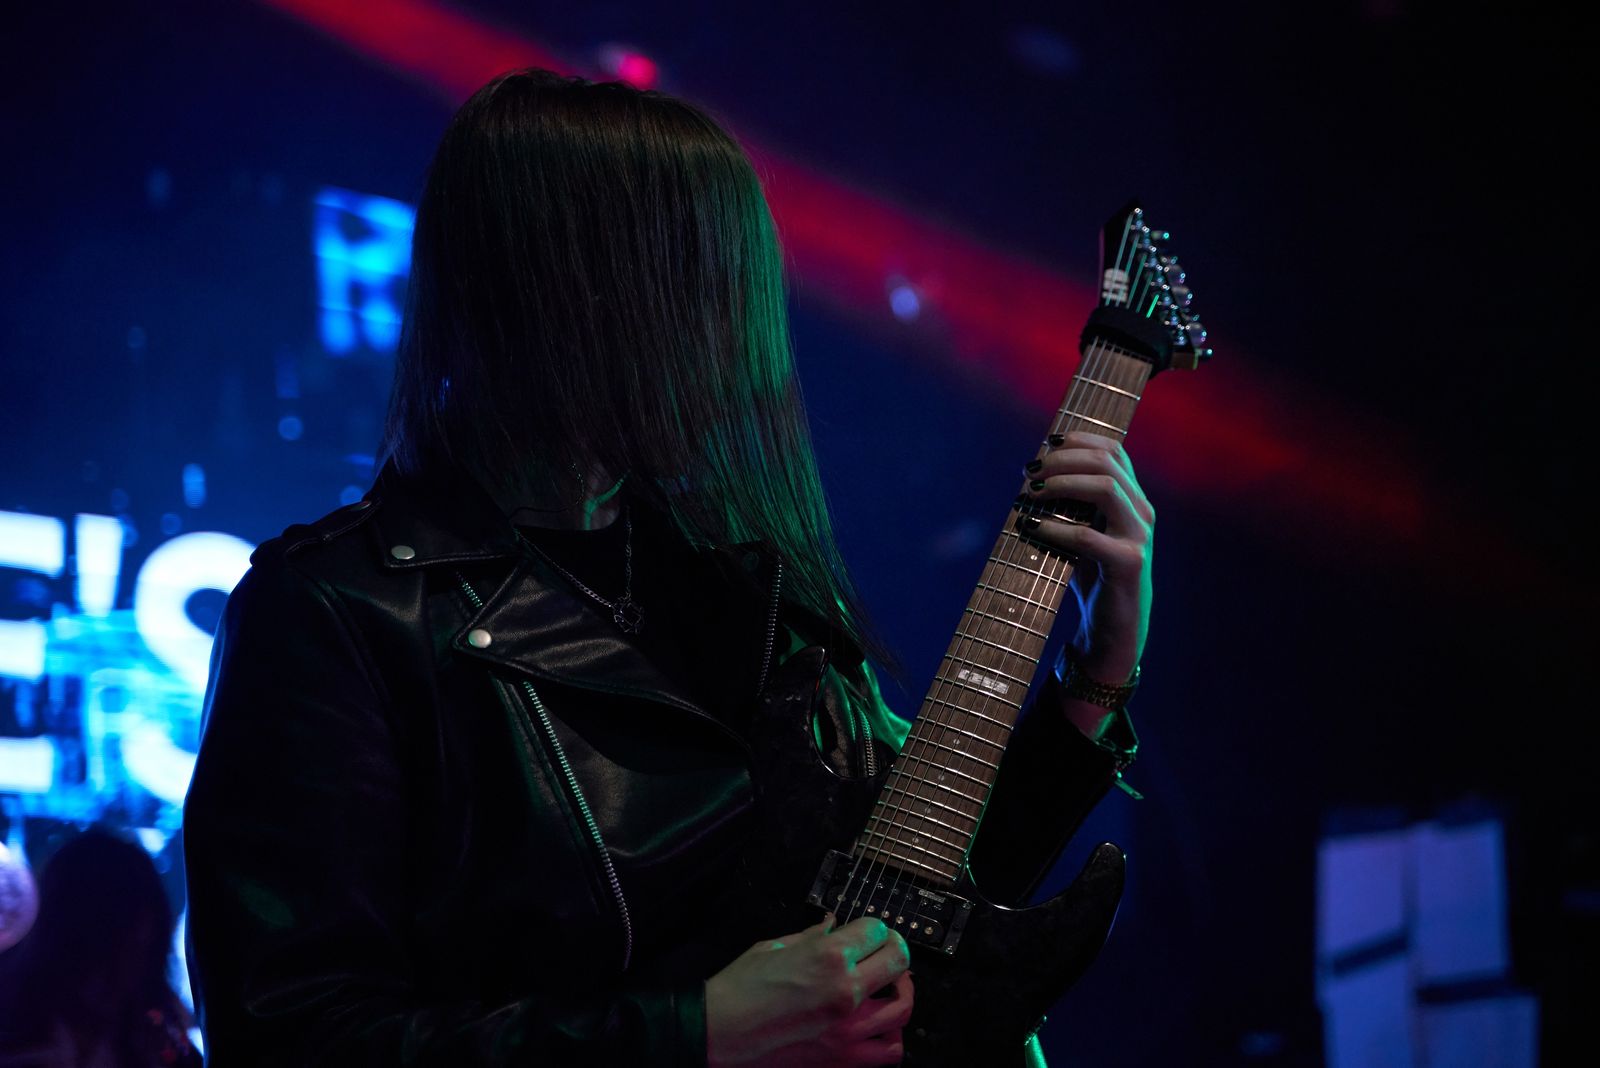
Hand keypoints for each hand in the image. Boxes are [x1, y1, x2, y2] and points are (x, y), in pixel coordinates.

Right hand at [705, 913, 913, 1066]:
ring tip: (890, 988)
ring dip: (901, 992)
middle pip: (898, 961)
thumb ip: (811, 936)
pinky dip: (892, 1037)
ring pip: (903, 1008)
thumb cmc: (737, 991)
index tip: (869, 931)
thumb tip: (832, 925)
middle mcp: (845, 990)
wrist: (717, 1035)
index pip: (876, 929)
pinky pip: (888, 1051)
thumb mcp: (773, 947)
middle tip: (887, 951)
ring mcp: (848, 1029)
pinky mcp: (843, 1060)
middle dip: (895, 950)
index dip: (873, 927)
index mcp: (827, 955)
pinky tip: (879, 1026)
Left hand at [1021, 431, 1153, 684]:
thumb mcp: (1079, 532)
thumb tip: (1030, 477)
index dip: (1078, 440)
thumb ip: (1067, 505)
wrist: (1113, 630)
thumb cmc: (1092, 578)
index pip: (1113, 451)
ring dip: (1061, 484)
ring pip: (1106, 488)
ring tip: (1030, 493)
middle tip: (1029, 471)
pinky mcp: (1128, 563)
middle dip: (1062, 460)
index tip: (1044, 445)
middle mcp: (1141, 512)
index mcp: (1132, 499)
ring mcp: (1138, 536)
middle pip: (1106, 462)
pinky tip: (1032, 527)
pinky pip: (1088, 536)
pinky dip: (1055, 527)